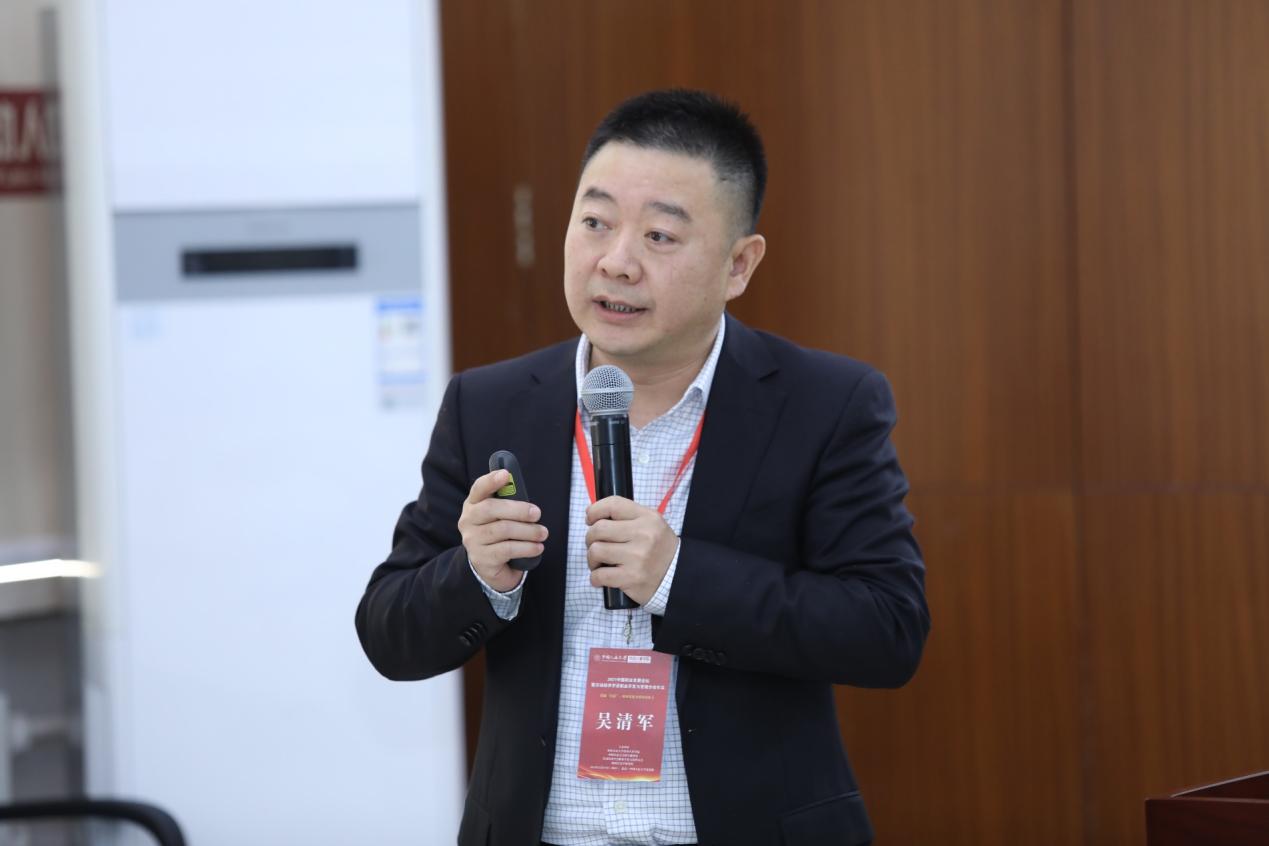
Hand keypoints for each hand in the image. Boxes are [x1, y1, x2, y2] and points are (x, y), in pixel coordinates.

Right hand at [458, 469, 547, 591]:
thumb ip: (509, 505)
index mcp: (473, 504)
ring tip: (542, 533)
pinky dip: (526, 548)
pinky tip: (537, 547)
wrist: (489, 566)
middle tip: (537, 514)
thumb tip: (529, 504)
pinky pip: (507, 549)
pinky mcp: (481, 558)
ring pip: (502, 530)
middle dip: (518, 510)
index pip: (479, 488)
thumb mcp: (502, 517)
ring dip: (528, 531)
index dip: (491, 480)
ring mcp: (472, 540)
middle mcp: (468, 520)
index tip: (506, 474)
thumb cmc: (500, 534)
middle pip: (491, 509)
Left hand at [585, 497, 678, 605]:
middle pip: (599, 529)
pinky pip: (599, 575)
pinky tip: (601, 577)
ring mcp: (637, 558)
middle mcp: (643, 535)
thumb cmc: (658, 548)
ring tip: (599, 562)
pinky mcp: (631, 578)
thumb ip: (627, 516)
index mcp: (648, 518)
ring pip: (596, 551)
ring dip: (592, 558)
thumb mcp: (651, 524)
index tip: (590, 519)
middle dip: (590, 537)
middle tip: (596, 544)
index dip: (595, 510)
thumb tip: (592, 513)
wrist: (677, 575)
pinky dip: (595, 577)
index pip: (613, 505)